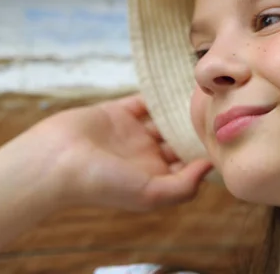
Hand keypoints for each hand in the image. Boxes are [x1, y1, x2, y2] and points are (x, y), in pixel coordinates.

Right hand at [26, 93, 212, 211]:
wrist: (57, 161)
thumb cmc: (102, 183)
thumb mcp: (150, 194)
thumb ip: (183, 186)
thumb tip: (209, 167)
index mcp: (152, 176)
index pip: (186, 165)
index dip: (203, 153)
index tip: (223, 136)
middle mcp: (144, 156)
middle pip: (177, 139)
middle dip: (194, 128)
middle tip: (219, 110)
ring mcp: (130, 133)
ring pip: (163, 118)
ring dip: (178, 109)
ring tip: (202, 95)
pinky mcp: (117, 113)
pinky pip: (142, 101)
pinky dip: (157, 94)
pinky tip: (175, 85)